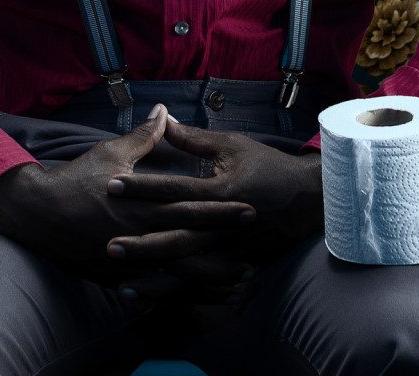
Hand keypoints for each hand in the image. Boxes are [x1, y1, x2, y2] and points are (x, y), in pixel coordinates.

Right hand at [0, 105, 254, 288]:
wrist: (40, 214)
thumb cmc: (77, 179)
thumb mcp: (112, 152)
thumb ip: (144, 137)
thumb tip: (164, 112)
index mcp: (143, 204)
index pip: (192, 208)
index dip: (222, 210)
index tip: (251, 208)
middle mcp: (141, 235)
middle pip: (192, 245)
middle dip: (224, 249)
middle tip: (256, 255)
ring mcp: (130, 261)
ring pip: (177, 275)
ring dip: (209, 280)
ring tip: (238, 285)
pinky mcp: (118, 277)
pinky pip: (154, 291)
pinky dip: (178, 296)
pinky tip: (197, 302)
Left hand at [107, 117, 323, 280]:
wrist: (309, 200)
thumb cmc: (268, 167)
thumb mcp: (232, 146)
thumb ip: (194, 138)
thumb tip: (163, 119)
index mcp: (220, 190)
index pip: (174, 188)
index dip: (142, 188)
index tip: (111, 185)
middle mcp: (224, 224)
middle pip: (176, 237)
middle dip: (141, 243)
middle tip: (109, 244)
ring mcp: (232, 250)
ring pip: (188, 269)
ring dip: (156, 276)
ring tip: (122, 281)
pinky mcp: (239, 267)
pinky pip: (205, 287)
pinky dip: (179, 295)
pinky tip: (156, 300)